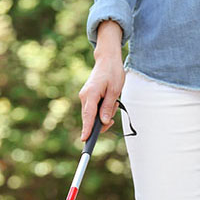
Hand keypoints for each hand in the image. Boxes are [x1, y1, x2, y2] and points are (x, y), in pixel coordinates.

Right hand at [79, 21, 124, 140]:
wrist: (107, 60)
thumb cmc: (113, 73)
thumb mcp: (115, 90)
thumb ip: (108, 107)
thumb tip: (104, 122)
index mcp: (91, 94)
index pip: (88, 116)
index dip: (87, 129)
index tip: (85, 140)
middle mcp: (85, 97)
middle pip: (90, 118)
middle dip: (102, 122)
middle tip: (114, 111)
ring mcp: (85, 97)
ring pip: (93, 115)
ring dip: (104, 114)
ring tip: (114, 102)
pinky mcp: (88, 97)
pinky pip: (94, 110)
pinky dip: (102, 110)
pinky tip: (111, 102)